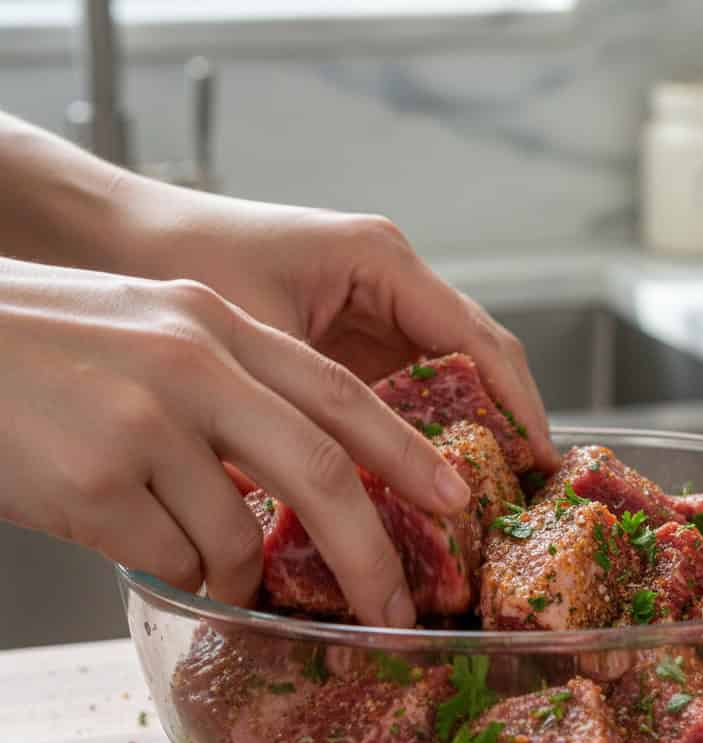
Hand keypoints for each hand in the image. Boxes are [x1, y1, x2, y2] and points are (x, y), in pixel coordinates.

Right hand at [0, 257, 474, 625]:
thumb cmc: (43, 348)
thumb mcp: (153, 336)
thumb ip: (233, 394)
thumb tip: (297, 491)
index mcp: (215, 325)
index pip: (339, 394)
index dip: (407, 451)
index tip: (454, 499)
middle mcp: (190, 364)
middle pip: (323, 473)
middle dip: (372, 555)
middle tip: (400, 609)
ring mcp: (140, 422)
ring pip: (235, 539)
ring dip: (233, 573)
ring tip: (198, 557)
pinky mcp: (92, 482)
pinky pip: (170, 560)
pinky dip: (173, 571)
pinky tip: (129, 537)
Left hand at [137, 197, 559, 472]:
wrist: (122, 242)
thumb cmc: (183, 264)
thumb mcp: (259, 338)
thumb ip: (316, 406)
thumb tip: (357, 490)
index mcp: (382, 263)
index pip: (477, 340)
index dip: (517, 405)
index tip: (541, 461)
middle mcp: (390, 283)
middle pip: (476, 361)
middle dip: (504, 426)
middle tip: (522, 494)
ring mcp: (372, 311)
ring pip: (447, 380)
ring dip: (467, 436)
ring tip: (486, 500)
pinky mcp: (350, 340)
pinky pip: (404, 392)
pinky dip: (419, 435)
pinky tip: (421, 481)